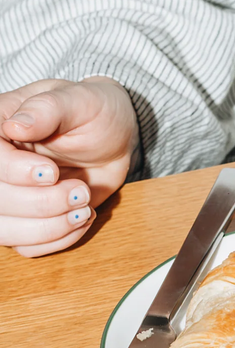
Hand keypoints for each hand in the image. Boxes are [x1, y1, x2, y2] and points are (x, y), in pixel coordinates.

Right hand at [0, 77, 138, 256]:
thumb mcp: (79, 100)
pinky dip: (58, 239)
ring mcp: (9, 196)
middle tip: (80, 190)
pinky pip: (27, 246)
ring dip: (48, 228)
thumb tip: (17, 124)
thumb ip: (48, 109)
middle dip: (41, 203)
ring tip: (84, 210)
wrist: (111, 138)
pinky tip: (83, 218)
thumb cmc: (93, 113)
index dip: (14, 172)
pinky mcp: (28, 219)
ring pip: (4, 231)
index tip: (51, 172)